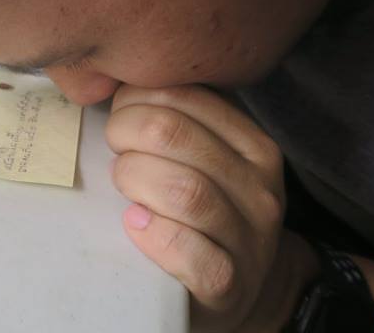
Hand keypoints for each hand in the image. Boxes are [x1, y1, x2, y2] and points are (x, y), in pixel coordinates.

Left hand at [106, 84, 308, 331]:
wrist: (235, 290)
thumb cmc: (202, 215)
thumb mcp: (204, 161)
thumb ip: (174, 123)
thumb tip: (113, 82)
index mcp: (253, 145)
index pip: (186, 97)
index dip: (135, 99)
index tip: (116, 115)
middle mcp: (260, 187)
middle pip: (174, 135)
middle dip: (125, 134)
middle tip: (114, 149)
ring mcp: (249, 238)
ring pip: (184, 189)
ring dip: (134, 180)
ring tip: (123, 186)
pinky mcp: (228, 284)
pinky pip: (188, 251)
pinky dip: (153, 234)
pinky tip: (134, 224)